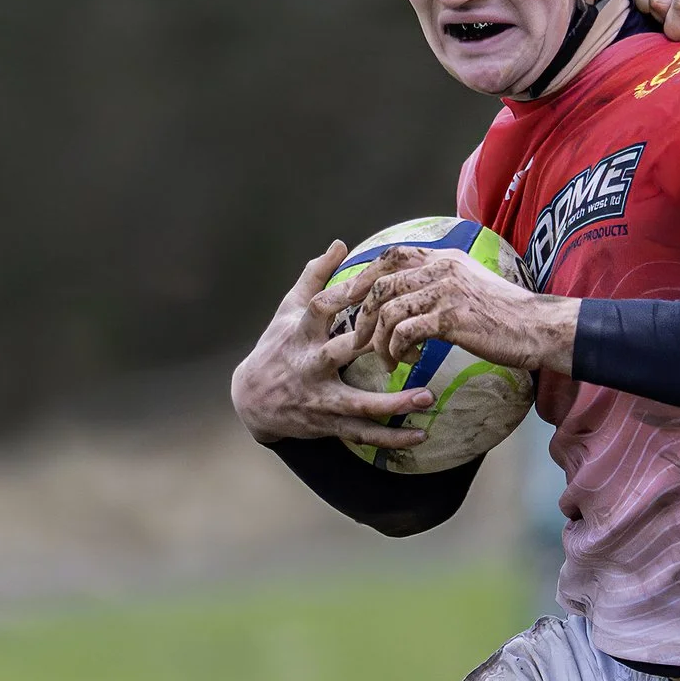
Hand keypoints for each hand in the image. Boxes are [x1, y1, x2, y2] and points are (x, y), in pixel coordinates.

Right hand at [229, 243, 433, 447]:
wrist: (251, 399)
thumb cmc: (277, 346)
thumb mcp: (288, 310)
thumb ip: (314, 276)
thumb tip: (340, 242)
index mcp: (300, 333)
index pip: (319, 308)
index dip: (341, 295)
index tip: (371, 284)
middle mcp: (309, 365)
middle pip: (339, 354)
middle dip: (372, 348)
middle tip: (410, 343)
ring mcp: (319, 397)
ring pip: (357, 403)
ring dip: (393, 404)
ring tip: (428, 398)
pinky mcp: (328, 424)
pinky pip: (363, 434)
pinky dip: (391, 438)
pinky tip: (420, 435)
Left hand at [352, 246, 578, 373]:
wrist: (540, 327)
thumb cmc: (509, 315)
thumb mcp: (473, 285)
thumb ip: (445, 282)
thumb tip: (417, 295)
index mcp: (445, 257)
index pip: (392, 255)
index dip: (365, 275)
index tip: (351, 298)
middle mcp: (442, 269)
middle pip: (381, 284)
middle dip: (361, 315)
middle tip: (358, 340)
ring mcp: (446, 292)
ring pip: (388, 311)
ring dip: (379, 341)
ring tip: (387, 359)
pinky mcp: (451, 318)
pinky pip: (406, 332)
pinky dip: (398, 350)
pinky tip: (408, 361)